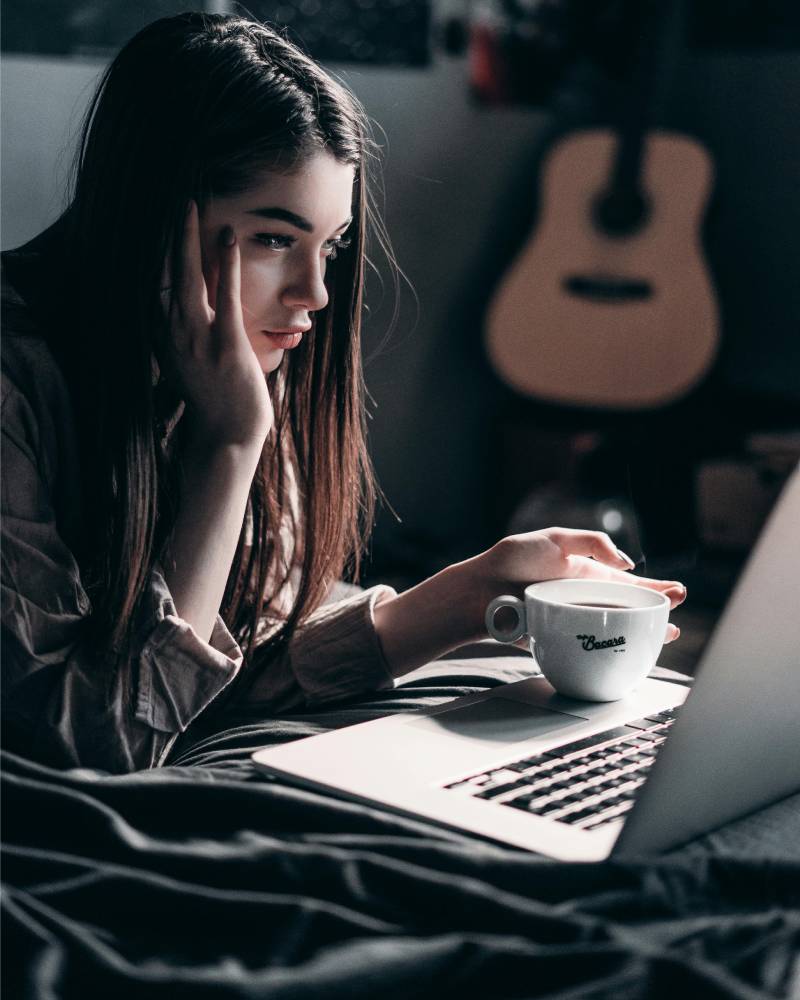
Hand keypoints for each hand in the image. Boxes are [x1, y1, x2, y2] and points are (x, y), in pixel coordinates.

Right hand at [162, 201, 272, 449]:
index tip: (148, 223)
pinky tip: (228, 236)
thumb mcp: (189, 365)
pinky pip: (224, 295)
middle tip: (168, 198)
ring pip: (187, 277)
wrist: (226, 438)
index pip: (149, 285)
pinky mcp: (226, 343)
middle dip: (164, 234)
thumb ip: (183, 336)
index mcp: (162, 338)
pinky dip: (227, 263)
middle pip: (161, 272)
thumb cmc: (213, 404)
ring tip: (189, 204)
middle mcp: (172, 334)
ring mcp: (197, 338)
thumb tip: (185, 313)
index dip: (147, 252)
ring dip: (188, 237)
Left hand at [480, 527, 685, 642]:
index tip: (677, 592)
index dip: (653, 588)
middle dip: (655, 611)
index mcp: (585, 575)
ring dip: (641, 634)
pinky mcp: (560, 639)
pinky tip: (628, 655)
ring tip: (665, 634)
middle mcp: (583, 599)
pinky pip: (590, 649)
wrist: (479, 589)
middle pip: (627, 609)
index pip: (626, 583)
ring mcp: (573, 621)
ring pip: (613, 631)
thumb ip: (592, 543)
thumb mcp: (556, 539)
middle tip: (678, 612)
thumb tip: (626, 564)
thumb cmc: (513, 560)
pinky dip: (611, 653)